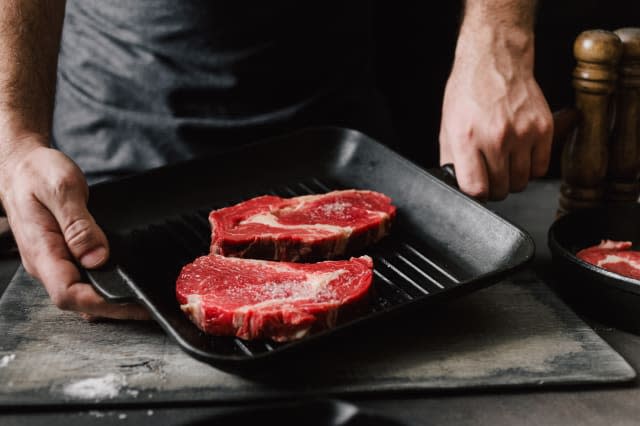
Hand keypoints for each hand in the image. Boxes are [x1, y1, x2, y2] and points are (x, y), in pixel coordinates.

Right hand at [0, 136, 149, 319]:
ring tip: (142, 300)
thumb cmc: (36, 173)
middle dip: (113, 308)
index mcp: (41, 250)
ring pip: (82, 293)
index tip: (131, 303)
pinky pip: (84, 279)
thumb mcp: (61, 189)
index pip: (67, 293)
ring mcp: (54, 262)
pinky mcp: (63, 256)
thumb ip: (78, 224)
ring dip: (111, 301)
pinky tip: (124, 284)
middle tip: (147, 307)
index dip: (101, 304)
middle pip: (78, 301)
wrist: (21, 167)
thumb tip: (96, 257)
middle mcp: (46, 263)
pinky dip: (105, 285)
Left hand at [439, 29, 552, 200]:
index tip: (476, 187)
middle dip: (494, 188)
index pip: (475, 189)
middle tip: (491, 175)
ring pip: (521, 182)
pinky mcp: (543, 128)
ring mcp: (522, 134)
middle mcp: (496, 137)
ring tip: (504, 163)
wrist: (496, 60)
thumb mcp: (447, 125)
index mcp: (467, 138)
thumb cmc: (469, 92)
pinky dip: (531, 168)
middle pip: (500, 189)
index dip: (476, 193)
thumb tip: (458, 184)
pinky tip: (520, 156)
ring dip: (512, 179)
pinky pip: (540, 168)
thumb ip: (451, 158)